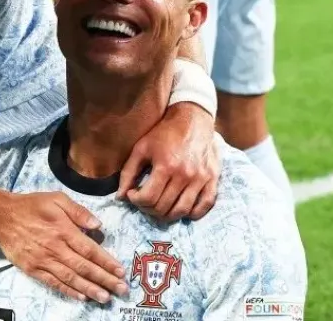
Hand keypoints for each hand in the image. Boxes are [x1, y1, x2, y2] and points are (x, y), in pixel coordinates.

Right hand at [0, 191, 127, 303]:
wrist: (0, 217)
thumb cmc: (31, 205)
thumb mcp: (56, 198)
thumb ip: (78, 211)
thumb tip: (98, 224)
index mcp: (63, 229)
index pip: (90, 249)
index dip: (107, 262)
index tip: (121, 271)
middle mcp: (55, 247)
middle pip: (84, 267)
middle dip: (105, 279)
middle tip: (121, 290)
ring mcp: (43, 260)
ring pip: (71, 278)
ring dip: (90, 289)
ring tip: (105, 297)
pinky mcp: (33, 269)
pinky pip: (53, 282)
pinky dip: (68, 291)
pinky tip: (82, 296)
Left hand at [117, 102, 219, 221]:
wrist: (193, 118)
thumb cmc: (164, 133)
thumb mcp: (141, 148)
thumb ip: (129, 172)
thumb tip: (120, 197)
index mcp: (166, 166)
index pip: (148, 198)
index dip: (136, 201)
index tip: (132, 194)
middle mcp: (185, 175)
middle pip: (163, 207)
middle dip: (148, 209)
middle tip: (144, 201)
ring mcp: (200, 178)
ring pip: (182, 211)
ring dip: (167, 215)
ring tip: (159, 206)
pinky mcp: (212, 178)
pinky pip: (205, 205)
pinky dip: (193, 213)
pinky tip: (181, 209)